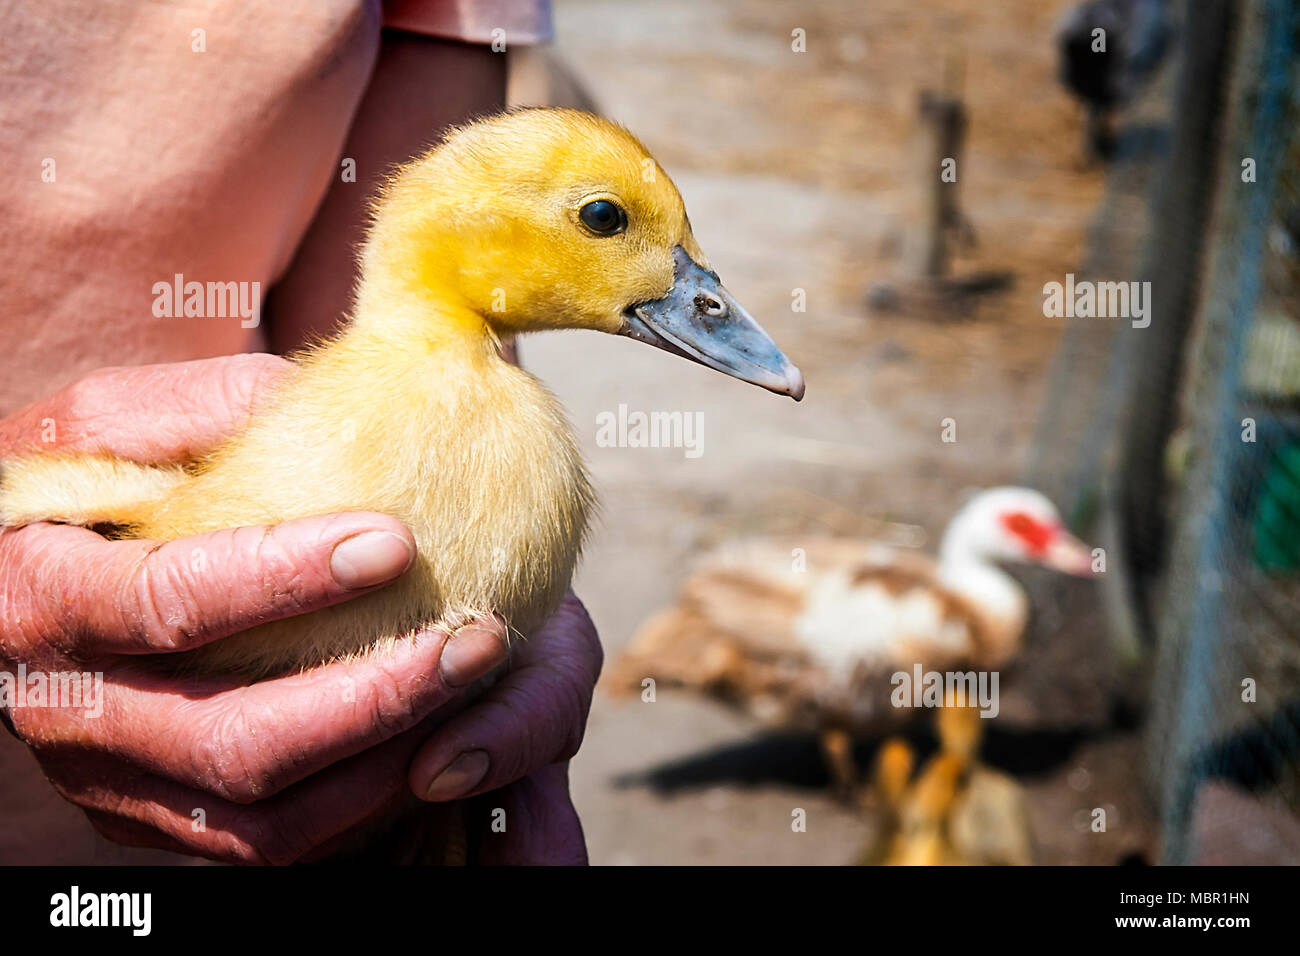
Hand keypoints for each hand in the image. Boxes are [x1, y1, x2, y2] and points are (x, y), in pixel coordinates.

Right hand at [0, 356, 599, 863]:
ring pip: (262, 816)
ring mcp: (117, 783)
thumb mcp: (115, 418)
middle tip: (475, 638)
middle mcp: (72, 712)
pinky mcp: (160, 820)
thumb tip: (312, 396)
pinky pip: (271, 844)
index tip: (397, 539)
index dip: (279, 576)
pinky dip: (362, 804)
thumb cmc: (85, 477)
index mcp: (40, 599)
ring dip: (384, 759)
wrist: (33, 567)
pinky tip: (433, 737)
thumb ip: (200, 405)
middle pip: (230, 739)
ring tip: (474, 685)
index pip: (163, 603)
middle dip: (368, 694)